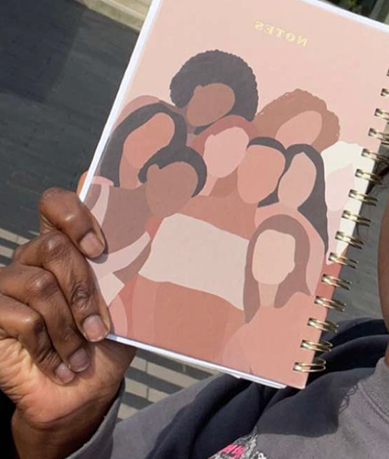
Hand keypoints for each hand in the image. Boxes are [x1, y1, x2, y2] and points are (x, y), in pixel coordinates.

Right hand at [0, 188, 134, 456]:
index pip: (55, 203)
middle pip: (53, 247)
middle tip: (100, 325)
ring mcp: (8, 286)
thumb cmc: (107, 344)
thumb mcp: (128, 306)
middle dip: (84, 289)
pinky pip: (21, 318)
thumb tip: (165, 233)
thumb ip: (133, 271)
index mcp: (67, 248)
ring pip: (40, 285)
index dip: (74, 215)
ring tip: (84, 349)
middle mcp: (32, 260)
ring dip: (69, 325)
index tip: (101, 248)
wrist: (83, 393)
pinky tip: (63, 364)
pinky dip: (49, 347)